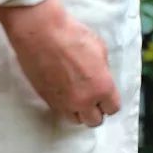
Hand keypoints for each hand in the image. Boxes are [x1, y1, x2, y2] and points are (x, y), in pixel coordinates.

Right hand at [0, 0, 119, 126]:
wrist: (40, 32)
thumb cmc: (70, 34)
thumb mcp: (99, 48)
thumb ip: (103, 70)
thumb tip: (101, 77)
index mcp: (102, 87)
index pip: (112, 108)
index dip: (109, 101)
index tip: (104, 95)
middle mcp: (85, 100)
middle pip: (95, 120)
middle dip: (95, 110)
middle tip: (91, 97)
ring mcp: (65, 103)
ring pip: (77, 120)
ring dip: (79, 111)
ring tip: (76, 96)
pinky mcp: (48, 101)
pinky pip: (61, 112)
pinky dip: (64, 106)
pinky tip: (63, 92)